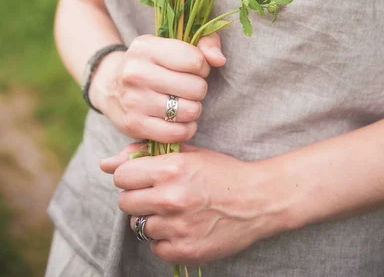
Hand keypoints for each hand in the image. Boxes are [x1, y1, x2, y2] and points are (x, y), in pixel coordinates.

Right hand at [89, 33, 225, 142]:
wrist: (109, 85)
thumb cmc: (152, 62)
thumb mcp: (172, 43)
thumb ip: (205, 42)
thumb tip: (219, 60)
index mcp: (146, 47)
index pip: (195, 60)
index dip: (202, 67)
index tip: (193, 69)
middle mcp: (136, 72)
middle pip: (196, 87)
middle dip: (198, 89)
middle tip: (188, 88)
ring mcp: (133, 100)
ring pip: (189, 111)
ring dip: (193, 109)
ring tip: (183, 103)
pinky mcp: (134, 125)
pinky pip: (176, 133)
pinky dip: (185, 129)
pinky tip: (179, 120)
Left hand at [100, 143, 286, 265]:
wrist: (257, 201)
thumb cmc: (221, 172)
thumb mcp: (187, 153)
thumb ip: (144, 153)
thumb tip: (105, 164)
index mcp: (171, 168)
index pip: (121, 176)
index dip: (130, 176)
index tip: (144, 178)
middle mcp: (171, 198)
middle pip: (125, 202)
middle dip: (137, 197)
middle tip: (158, 194)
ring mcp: (177, 227)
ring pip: (138, 226)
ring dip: (151, 219)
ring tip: (173, 211)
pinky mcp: (184, 251)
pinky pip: (155, 247)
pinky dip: (164, 239)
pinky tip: (182, 227)